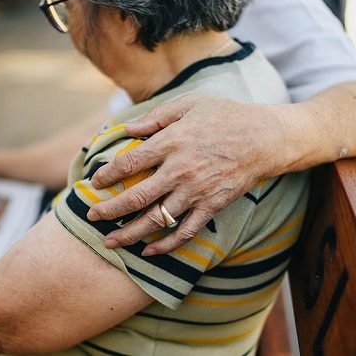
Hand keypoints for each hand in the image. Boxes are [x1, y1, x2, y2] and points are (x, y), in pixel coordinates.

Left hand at [88, 94, 285, 254]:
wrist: (264, 137)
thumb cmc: (224, 115)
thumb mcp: (188, 104)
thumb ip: (155, 117)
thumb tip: (126, 129)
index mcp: (171, 142)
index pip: (129, 163)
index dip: (107, 176)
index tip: (94, 183)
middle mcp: (180, 171)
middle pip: (136, 197)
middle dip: (109, 210)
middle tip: (91, 217)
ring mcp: (196, 192)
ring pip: (156, 220)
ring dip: (130, 233)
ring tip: (110, 242)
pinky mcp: (212, 207)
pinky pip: (185, 232)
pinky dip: (166, 245)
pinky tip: (148, 251)